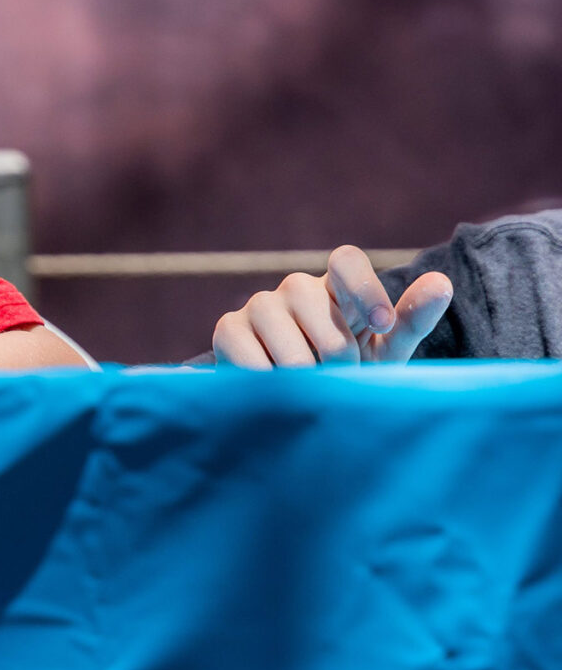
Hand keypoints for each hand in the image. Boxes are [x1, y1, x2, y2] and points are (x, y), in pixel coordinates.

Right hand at [212, 244, 452, 367]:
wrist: (299, 410)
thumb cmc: (350, 374)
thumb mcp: (385, 353)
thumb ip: (411, 319)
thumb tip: (441, 282)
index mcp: (337, 289)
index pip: (345, 260)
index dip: (364, 287)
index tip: (383, 324)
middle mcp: (295, 289)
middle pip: (315, 305)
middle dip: (335, 350)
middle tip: (340, 376)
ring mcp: (258, 306)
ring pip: (282, 330)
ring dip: (301, 368)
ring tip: (308, 386)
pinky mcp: (228, 330)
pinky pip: (247, 350)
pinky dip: (267, 377)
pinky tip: (276, 388)